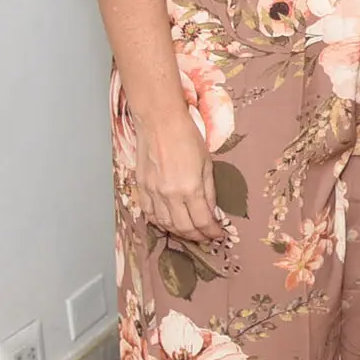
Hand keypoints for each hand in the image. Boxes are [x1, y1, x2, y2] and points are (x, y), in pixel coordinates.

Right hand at [131, 107, 226, 242]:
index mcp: (189, 188)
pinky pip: (149, 213)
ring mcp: (152, 192)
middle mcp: (168, 195)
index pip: (201, 221)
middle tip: (206, 237)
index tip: (218, 235)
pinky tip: (168, 223)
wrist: (159, 122)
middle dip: (197, 236)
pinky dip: (159, 222)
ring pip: (164, 224)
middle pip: (182, 227)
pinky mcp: (141, 187)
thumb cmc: (187, 137)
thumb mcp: (207, 164)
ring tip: (190, 233)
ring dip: (178, 232)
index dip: (211, 232)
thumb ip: (209, 191)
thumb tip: (211, 211)